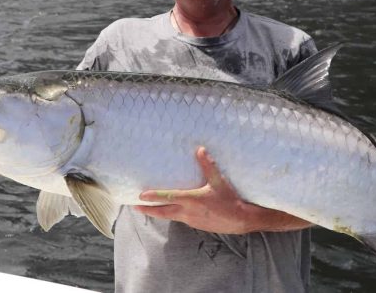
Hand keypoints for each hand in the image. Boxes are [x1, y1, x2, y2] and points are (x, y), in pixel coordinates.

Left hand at [135, 146, 311, 233]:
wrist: (241, 220)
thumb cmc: (229, 200)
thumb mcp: (219, 181)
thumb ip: (208, 165)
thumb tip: (200, 149)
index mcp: (191, 200)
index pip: (167, 197)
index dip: (153, 197)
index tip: (140, 196)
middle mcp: (187, 212)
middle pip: (162, 212)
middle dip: (148, 209)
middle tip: (134, 207)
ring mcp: (190, 220)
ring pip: (169, 216)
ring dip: (158, 212)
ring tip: (148, 208)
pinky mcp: (196, 224)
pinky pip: (179, 218)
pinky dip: (171, 214)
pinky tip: (171, 210)